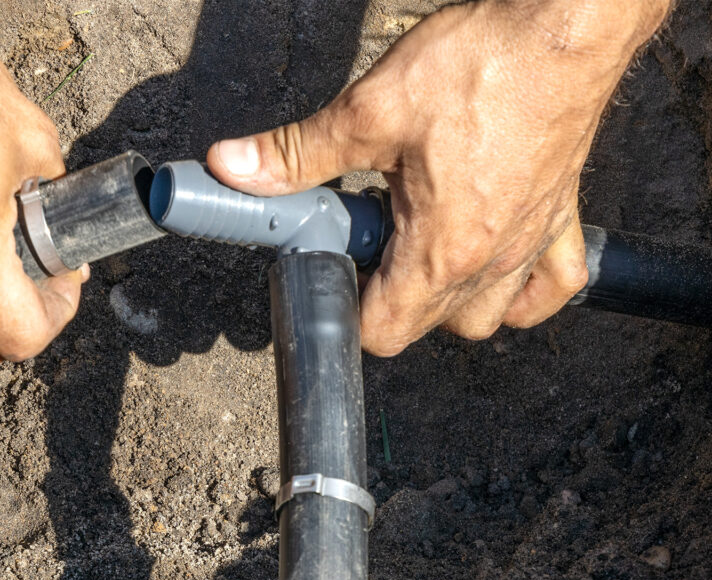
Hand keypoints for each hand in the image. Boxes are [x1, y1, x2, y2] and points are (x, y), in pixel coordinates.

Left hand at [207, 0, 668, 355]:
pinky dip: (521, 293)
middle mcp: (490, 263)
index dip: (344, 310)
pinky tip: (492, 267)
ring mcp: (530, 246)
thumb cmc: (479, 66)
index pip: (382, 333)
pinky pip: (550, 288)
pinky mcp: (561, 220)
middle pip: (426, 329)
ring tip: (418, 248)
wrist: (564, 27)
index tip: (331, 273)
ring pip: (484, 319)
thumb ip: (296, 152)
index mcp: (440, 250)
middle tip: (367, 245)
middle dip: (386, 302)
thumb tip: (231, 167)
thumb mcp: (368, 111)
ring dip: (445, 302)